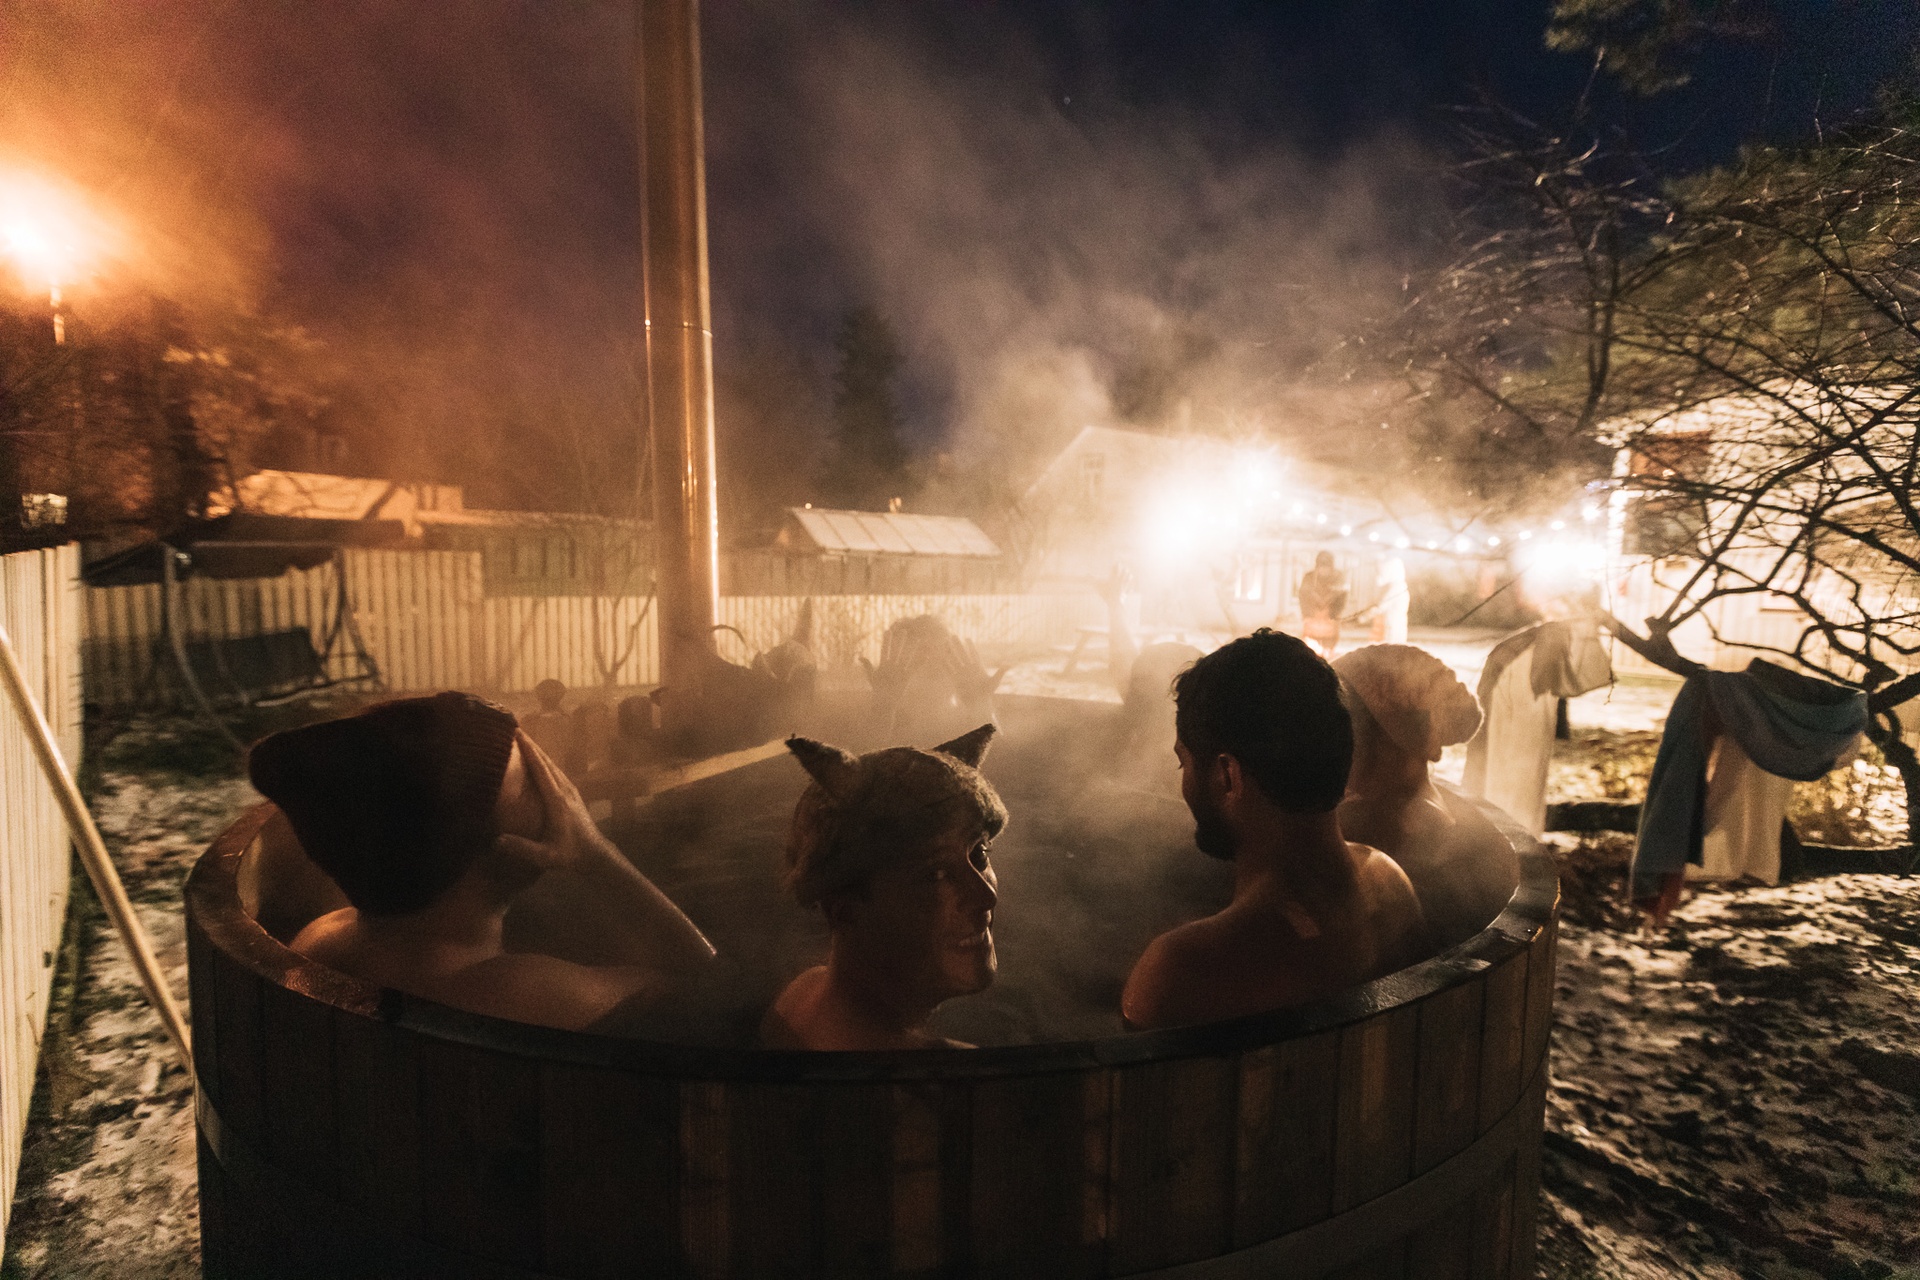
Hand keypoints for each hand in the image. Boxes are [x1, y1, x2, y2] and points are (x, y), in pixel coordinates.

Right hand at [495, 730, 612, 873]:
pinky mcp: (572, 795)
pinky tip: (539, 761)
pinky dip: (545, 762)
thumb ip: (522, 849)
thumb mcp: (546, 856)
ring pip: (553, 765)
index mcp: (557, 800)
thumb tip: (495, 841)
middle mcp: (565, 790)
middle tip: (516, 729)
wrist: (595, 854)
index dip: (529, 750)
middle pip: (547, 762)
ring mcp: (571, 791)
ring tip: (524, 740)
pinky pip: (556, 772)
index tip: (518, 734)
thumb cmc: (570, 854)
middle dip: (531, 745)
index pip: (541, 769)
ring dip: (538, 752)